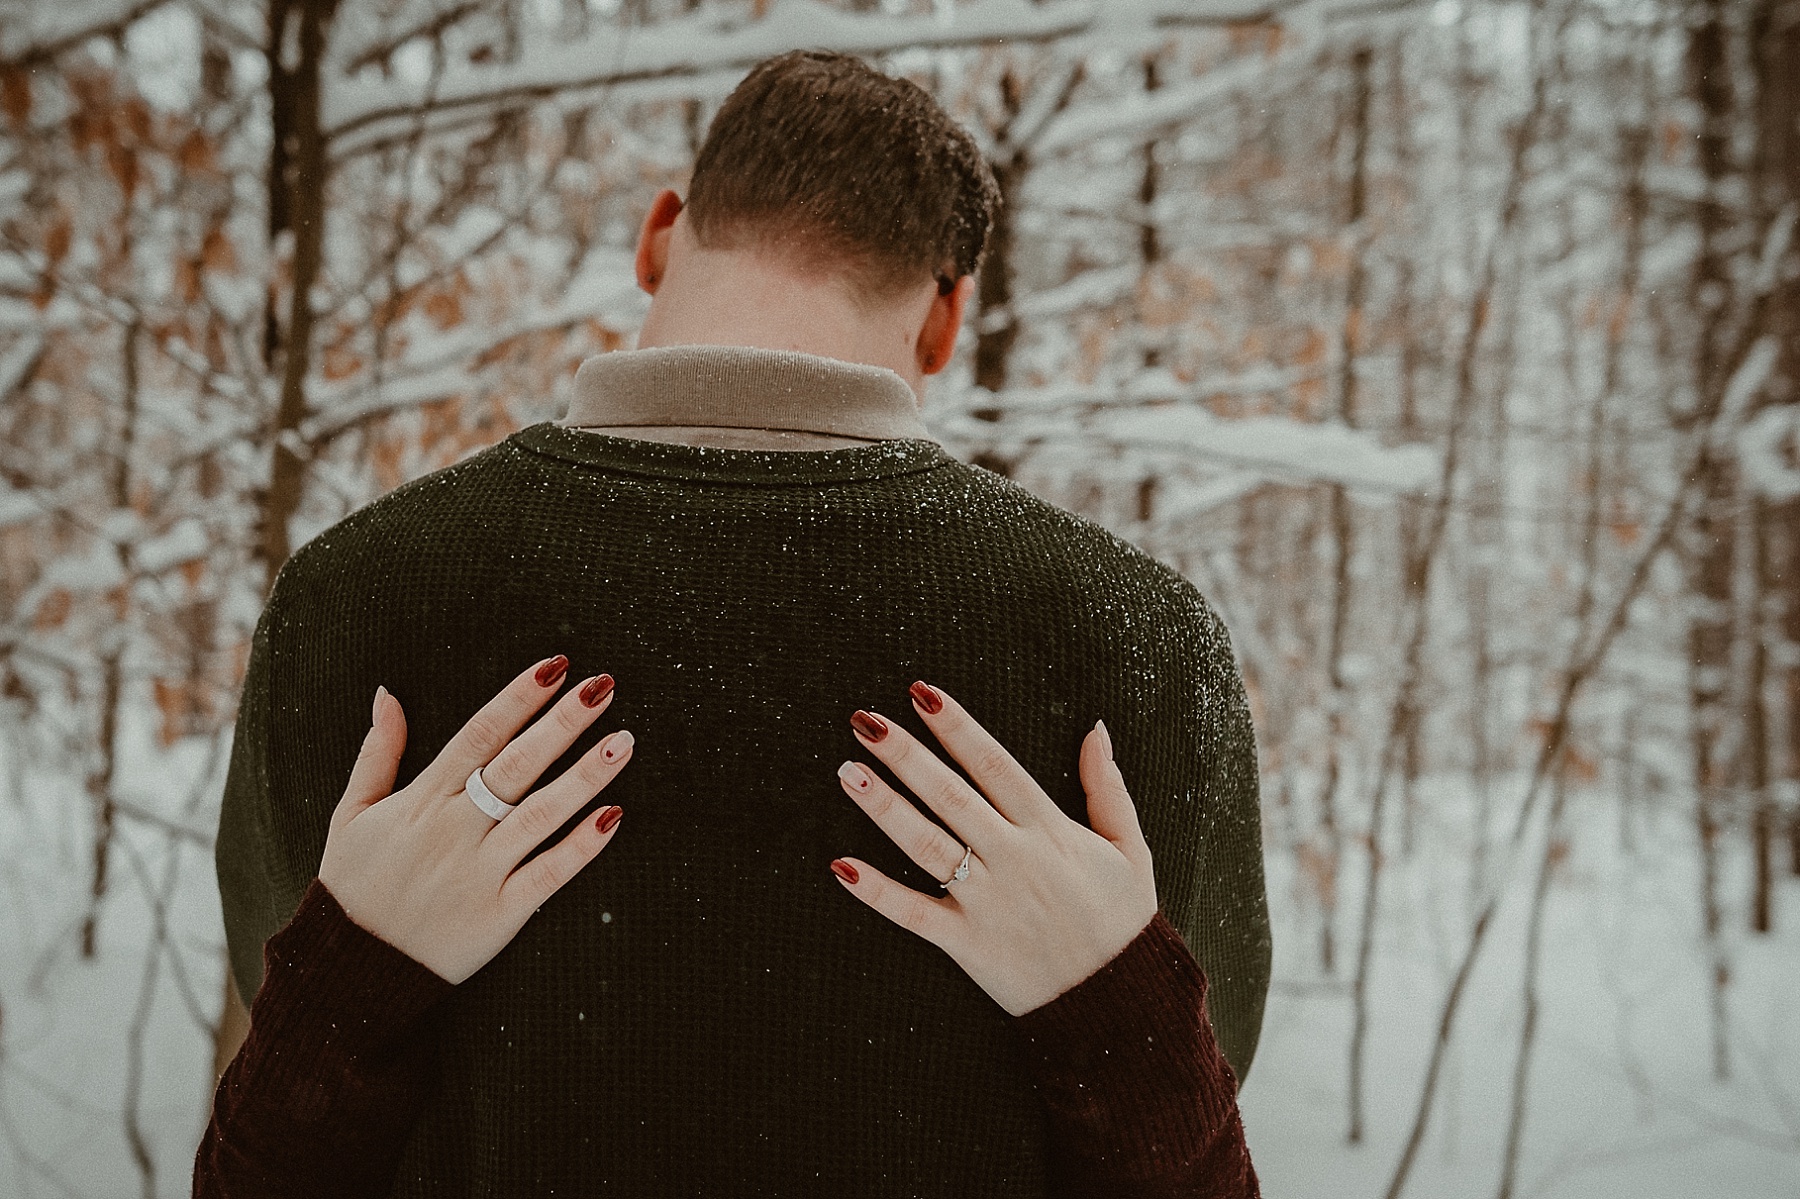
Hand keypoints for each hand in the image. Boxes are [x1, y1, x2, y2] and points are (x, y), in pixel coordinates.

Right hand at [319, 655, 633, 983]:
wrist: (349, 970)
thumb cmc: (354, 886)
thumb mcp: (350, 813)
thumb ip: (376, 753)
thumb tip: (387, 694)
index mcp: (422, 800)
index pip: (479, 735)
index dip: (519, 697)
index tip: (555, 667)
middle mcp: (454, 830)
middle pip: (516, 765)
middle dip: (562, 723)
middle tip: (603, 686)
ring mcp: (479, 872)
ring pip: (540, 814)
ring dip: (584, 776)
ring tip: (623, 740)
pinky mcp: (499, 914)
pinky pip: (548, 875)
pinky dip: (580, 847)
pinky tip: (613, 816)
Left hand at [829, 683, 1158, 1015]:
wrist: (1120, 1003)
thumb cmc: (1121, 922)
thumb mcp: (1130, 849)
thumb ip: (1107, 787)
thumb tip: (1096, 729)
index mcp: (1049, 830)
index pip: (994, 765)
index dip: (957, 727)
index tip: (922, 694)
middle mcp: (1014, 859)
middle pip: (951, 796)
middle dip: (908, 756)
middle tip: (865, 721)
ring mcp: (987, 901)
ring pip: (927, 845)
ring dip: (885, 808)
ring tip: (848, 772)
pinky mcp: (968, 944)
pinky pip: (915, 913)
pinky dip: (878, 892)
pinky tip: (841, 866)